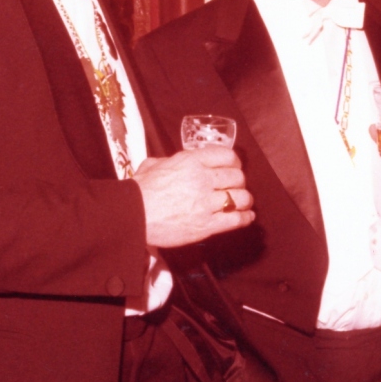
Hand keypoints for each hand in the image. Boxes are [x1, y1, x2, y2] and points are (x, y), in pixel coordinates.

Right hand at [133, 146, 254, 247]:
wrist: (133, 215)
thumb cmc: (140, 190)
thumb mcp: (153, 165)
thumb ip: (168, 161)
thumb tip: (170, 163)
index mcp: (191, 161)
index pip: (227, 156)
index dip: (235, 161)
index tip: (234, 166)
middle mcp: (203, 179)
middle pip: (237, 177)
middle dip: (239, 181)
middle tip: (236, 186)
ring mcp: (206, 203)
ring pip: (240, 198)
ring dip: (245, 200)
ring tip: (243, 202)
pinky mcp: (207, 225)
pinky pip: (235, 220)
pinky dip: (245, 218)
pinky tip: (247, 217)